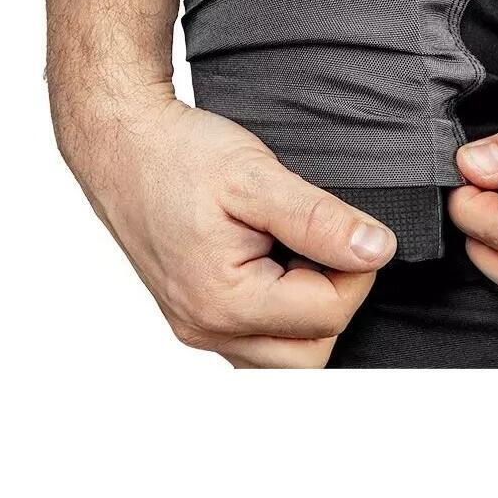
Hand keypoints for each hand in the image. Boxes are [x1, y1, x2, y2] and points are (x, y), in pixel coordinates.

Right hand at [55, 87, 395, 366]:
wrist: (122, 144)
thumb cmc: (177, 155)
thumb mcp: (256, 176)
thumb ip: (319, 219)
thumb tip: (376, 249)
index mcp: (223, 301)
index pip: (329, 314)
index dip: (355, 267)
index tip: (346, 225)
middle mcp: (206, 327)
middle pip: (310, 352)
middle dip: (334, 297)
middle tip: (320, 239)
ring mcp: (198, 326)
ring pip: (285, 354)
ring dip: (307, 307)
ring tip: (292, 247)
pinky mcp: (196, 314)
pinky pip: (257, 336)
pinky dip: (279, 306)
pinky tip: (272, 261)